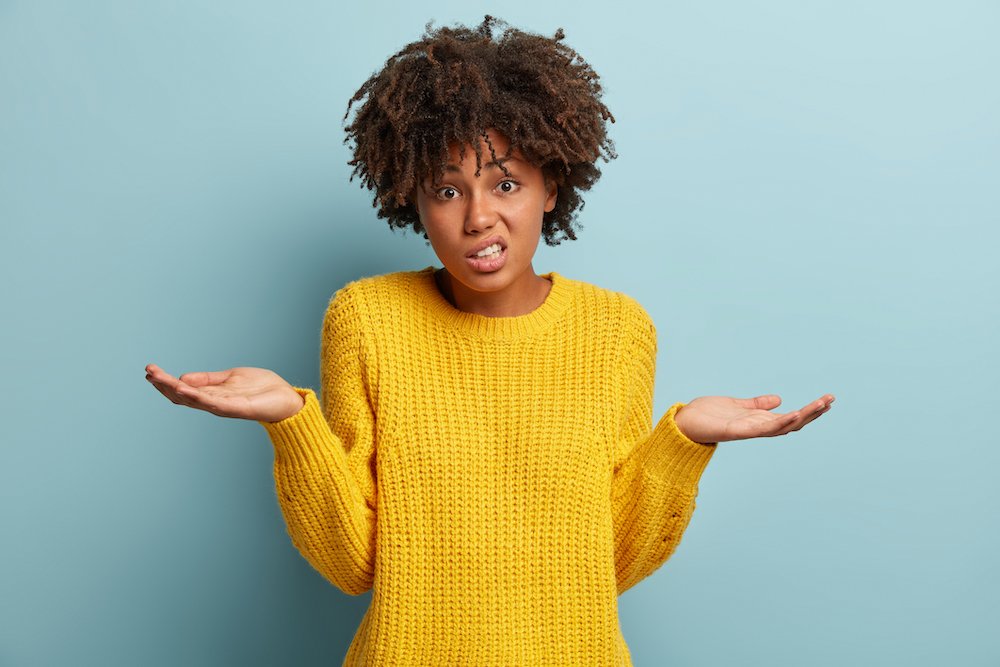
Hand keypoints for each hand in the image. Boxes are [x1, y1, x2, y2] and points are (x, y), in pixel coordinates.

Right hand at [145, 363, 305, 422]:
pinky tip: (185, 388)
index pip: (182, 390)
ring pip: (194, 400)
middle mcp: (214, 403)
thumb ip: (208, 379)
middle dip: (164, 385)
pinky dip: (198, 397)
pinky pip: (214, 403)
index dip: (165, 382)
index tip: (150, 370)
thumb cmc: (262, 389)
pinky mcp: (237, 408)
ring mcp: (224, 407)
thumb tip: (182, 377)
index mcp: (212, 395)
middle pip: (183, 396)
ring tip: (160, 379)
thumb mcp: (230, 378)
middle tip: (149, 373)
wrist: (287, 398)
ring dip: (176, 389)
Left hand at [672, 394, 834, 443]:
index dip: (809, 410)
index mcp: (759, 421)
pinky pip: (762, 429)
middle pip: (793, 423)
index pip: (791, 418)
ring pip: (783, 426)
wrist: (683, 422)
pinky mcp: (737, 431)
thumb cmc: (706, 415)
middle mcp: (757, 428)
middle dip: (813, 412)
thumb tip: (778, 399)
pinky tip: (793, 414)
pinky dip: (779, 423)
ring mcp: (749, 431)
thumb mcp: (737, 404)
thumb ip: (756, 404)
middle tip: (831, 399)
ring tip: (821, 404)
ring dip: (803, 416)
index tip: (827, 400)